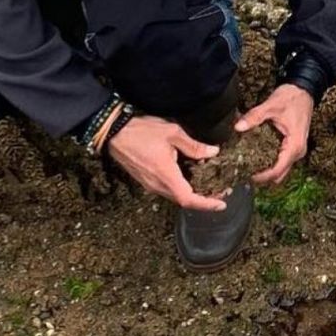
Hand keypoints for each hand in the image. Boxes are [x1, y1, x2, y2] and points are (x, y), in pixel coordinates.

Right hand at [106, 115, 225, 211]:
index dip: (206, 204)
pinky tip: (190, 177)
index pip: (188, 199)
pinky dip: (181, 187)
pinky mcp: (145, 181)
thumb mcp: (172, 133)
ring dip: (192, 193)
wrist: (113, 133)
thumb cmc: (141, 131)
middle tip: (221, 191)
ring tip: (209, 185)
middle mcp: (156, 185)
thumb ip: (193, 146)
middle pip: (184, 199)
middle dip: (204, 198)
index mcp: (165, 175)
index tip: (221, 204)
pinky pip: (166, 189)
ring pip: (175, 195)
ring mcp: (149, 184)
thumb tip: (212, 152)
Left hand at [234, 83, 314, 185]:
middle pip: (279, 175)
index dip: (261, 176)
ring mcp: (296, 151)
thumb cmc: (292, 98)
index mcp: (295, 145)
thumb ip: (254, 116)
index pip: (277, 170)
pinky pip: (281, 162)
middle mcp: (298, 152)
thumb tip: (238, 127)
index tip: (246, 175)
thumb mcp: (271, 106)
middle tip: (243, 173)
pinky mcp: (292, 148)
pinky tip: (256, 158)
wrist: (304, 91)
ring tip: (247, 167)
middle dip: (262, 177)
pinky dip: (269, 164)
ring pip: (280, 170)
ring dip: (265, 171)